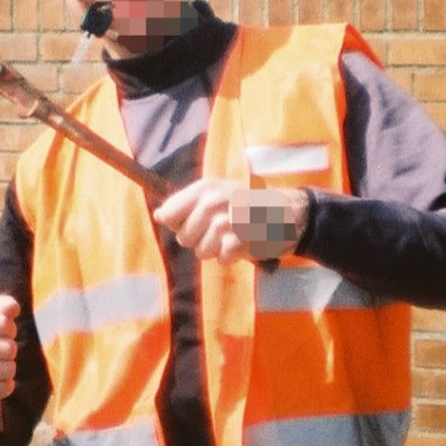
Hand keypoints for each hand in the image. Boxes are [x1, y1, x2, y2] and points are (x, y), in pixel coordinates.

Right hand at [0, 294, 19, 411]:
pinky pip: (2, 388)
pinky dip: (6, 386)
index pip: (4, 323)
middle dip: (10, 353)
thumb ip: (4, 310)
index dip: (10, 330)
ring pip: (7, 369)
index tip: (2, 335)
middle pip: (7, 348)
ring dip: (9, 370)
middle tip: (1, 355)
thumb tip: (11, 307)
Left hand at [154, 181, 306, 262]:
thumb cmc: (245, 207)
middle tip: (212, 235)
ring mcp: (232, 218)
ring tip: (228, 240)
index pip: (169, 212)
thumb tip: (159, 215)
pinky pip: (223, 257)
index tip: (184, 225)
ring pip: (202, 249)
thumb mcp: (216, 196)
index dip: (174, 224)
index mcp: (206, 187)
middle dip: (195, 242)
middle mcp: (216, 199)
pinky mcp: (247, 237)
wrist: (287, 213)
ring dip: (212, 251)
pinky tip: (239, 247)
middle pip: (184, 235)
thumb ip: (186, 205)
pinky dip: (229, 258)